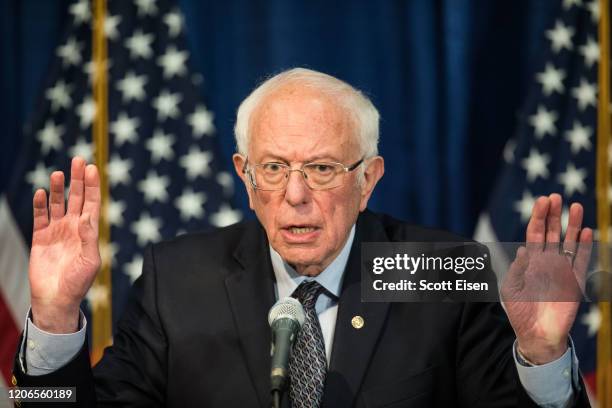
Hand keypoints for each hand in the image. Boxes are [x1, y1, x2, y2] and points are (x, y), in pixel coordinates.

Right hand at [29, 157, 100, 332]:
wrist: (56, 299)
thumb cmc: (78, 283)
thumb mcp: (90, 261)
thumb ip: (89, 239)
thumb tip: (88, 218)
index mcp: (89, 231)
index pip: (92, 203)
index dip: (92, 186)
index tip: (93, 168)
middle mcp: (74, 227)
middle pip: (76, 197)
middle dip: (78, 179)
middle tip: (78, 159)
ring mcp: (57, 231)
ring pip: (58, 203)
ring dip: (59, 188)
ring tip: (58, 173)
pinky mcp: (40, 238)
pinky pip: (40, 216)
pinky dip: (40, 204)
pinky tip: (42, 193)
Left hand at [501, 194, 592, 363]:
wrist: (536, 334)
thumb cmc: (520, 311)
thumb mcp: (511, 288)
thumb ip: (517, 269)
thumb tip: (523, 249)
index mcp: (530, 261)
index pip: (535, 234)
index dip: (538, 217)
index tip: (542, 201)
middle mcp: (547, 261)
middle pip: (552, 232)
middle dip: (554, 215)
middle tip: (556, 196)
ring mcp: (562, 270)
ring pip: (569, 242)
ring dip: (573, 225)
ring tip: (575, 206)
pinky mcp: (575, 281)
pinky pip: (581, 260)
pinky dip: (584, 246)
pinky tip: (586, 231)